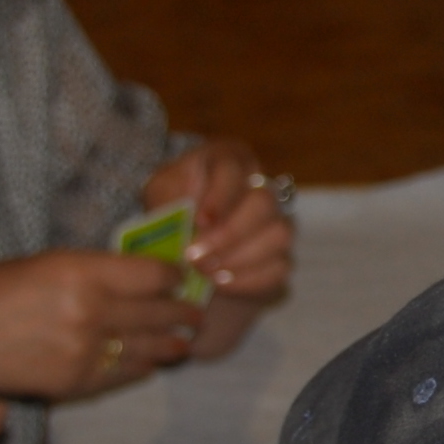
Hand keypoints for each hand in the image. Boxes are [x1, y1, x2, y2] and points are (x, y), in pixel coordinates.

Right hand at [0, 250, 199, 399]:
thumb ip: (91, 271)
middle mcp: (91, 311)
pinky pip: (123, 374)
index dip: (174, 275)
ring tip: (185, 343)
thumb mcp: (41, 263)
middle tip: (196, 313)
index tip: (182, 276)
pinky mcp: (77, 384)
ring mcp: (86, 351)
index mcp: (81, 271)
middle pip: (159, 311)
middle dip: (183, 312)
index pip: (152, 274)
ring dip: (172, 344)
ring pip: (149, 348)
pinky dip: (142, 368)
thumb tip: (132, 277)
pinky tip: (151, 364)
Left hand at [137, 137, 293, 358]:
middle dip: (229, 234)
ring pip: (279, 234)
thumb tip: (190, 212)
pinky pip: (280, 266)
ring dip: (240, 258)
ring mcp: (276, 220)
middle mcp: (260, 186)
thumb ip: (171, 195)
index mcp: (230, 159)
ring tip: (206, 273)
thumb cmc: (172, 204)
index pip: (234, 170)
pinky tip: (220, 283)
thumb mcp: (162, 191)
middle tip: (195, 257)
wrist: (181, 234)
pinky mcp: (281, 253)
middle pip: (263, 203)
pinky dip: (250, 279)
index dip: (220, 196)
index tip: (199, 221)